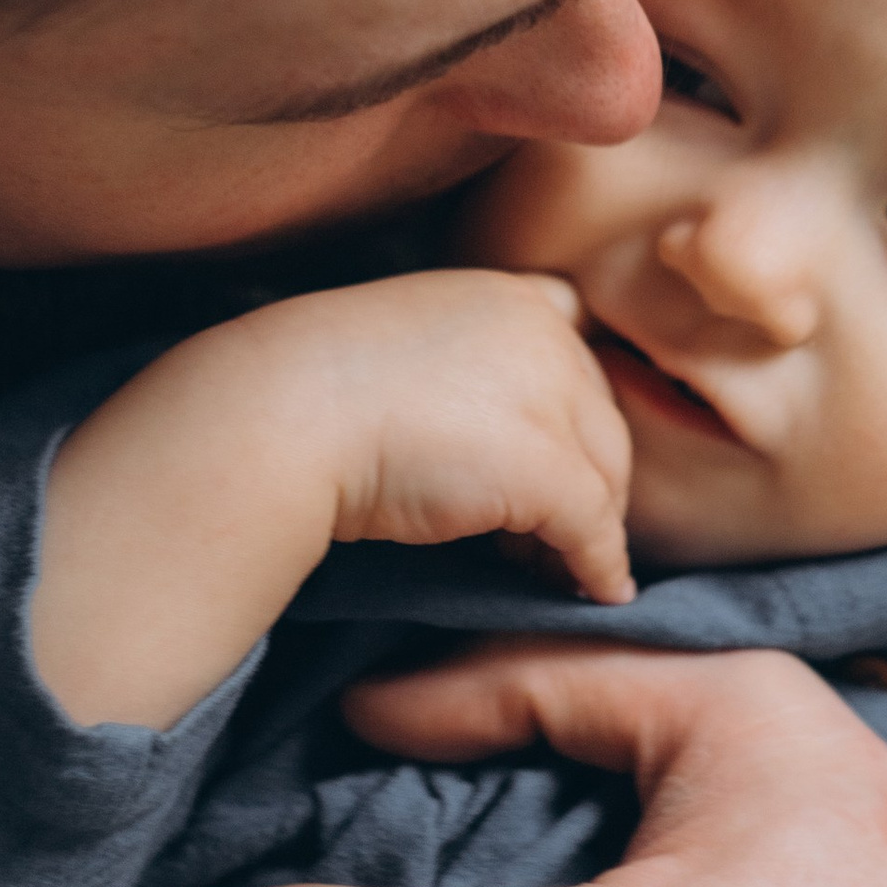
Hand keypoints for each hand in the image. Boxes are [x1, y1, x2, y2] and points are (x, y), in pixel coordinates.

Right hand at [34, 272, 632, 729]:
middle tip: (554, 532)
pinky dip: (599, 566)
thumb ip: (450, 370)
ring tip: (556, 566)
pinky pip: (595, 529)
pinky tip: (597, 592)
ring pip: (605, 474)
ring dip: (591, 525)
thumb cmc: (308, 388)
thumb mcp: (392, 349)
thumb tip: (476, 435)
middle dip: (586, 475)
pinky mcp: (548, 468)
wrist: (281, 415)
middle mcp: (543, 333)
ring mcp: (553, 396)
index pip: (572, 342)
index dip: (569, 401)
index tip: (549, 444)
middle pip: (599, 416)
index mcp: (502, 294)